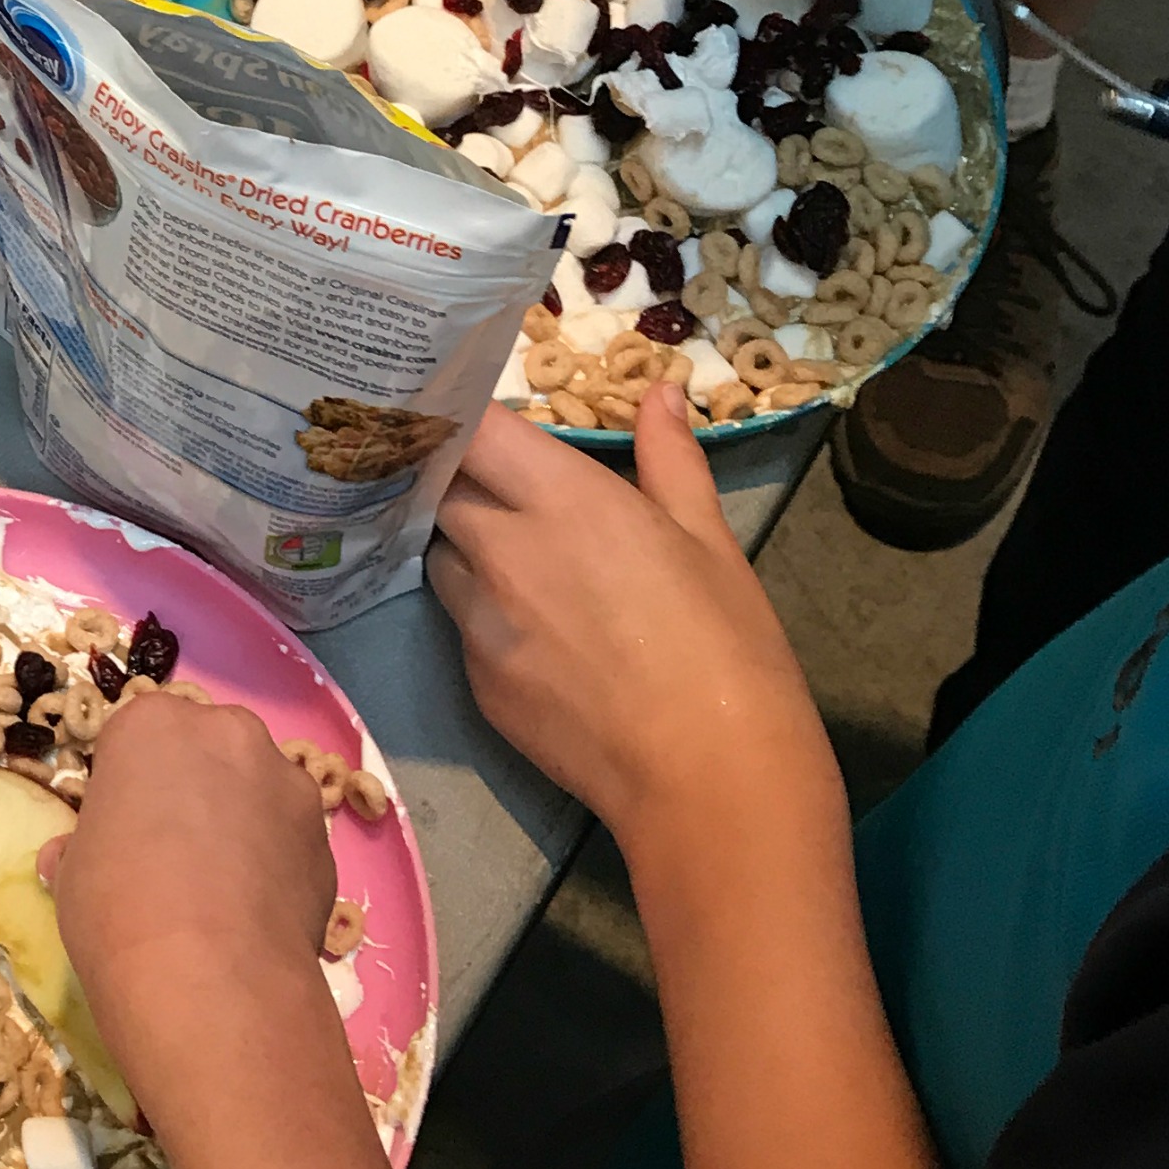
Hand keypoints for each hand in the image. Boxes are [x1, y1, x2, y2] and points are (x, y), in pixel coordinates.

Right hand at [48, 692, 334, 1078]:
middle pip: (207, 751)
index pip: (136, 739)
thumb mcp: (73, 873)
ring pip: (258, 792)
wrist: (207, 977)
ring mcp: (286, 781)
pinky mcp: (324, 837)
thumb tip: (68, 858)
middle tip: (173, 854)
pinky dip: (277, 865)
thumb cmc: (116, 908)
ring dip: (243, 823)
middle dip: (195, 790)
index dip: (128, 788)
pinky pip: (290, 841)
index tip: (124, 829)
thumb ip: (83, 846)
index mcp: (153, 724)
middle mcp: (228, 733)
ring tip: (223, 892)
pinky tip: (256, 916)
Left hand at [427, 386, 830, 849]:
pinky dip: (482, 615)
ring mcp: (480, 618)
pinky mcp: (476, 678)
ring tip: (520, 564)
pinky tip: (535, 637)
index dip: (462, 416)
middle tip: (502, 488)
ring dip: (465, 547)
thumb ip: (670, 458)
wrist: (709, 776)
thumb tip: (661, 392)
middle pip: (442, 489)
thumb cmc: (727, 646)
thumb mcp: (709, 539)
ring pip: (441, 556)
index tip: (473, 412)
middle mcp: (502, 548)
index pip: (472, 429)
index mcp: (562, 498)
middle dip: (461, 481)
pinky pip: (461, 624)